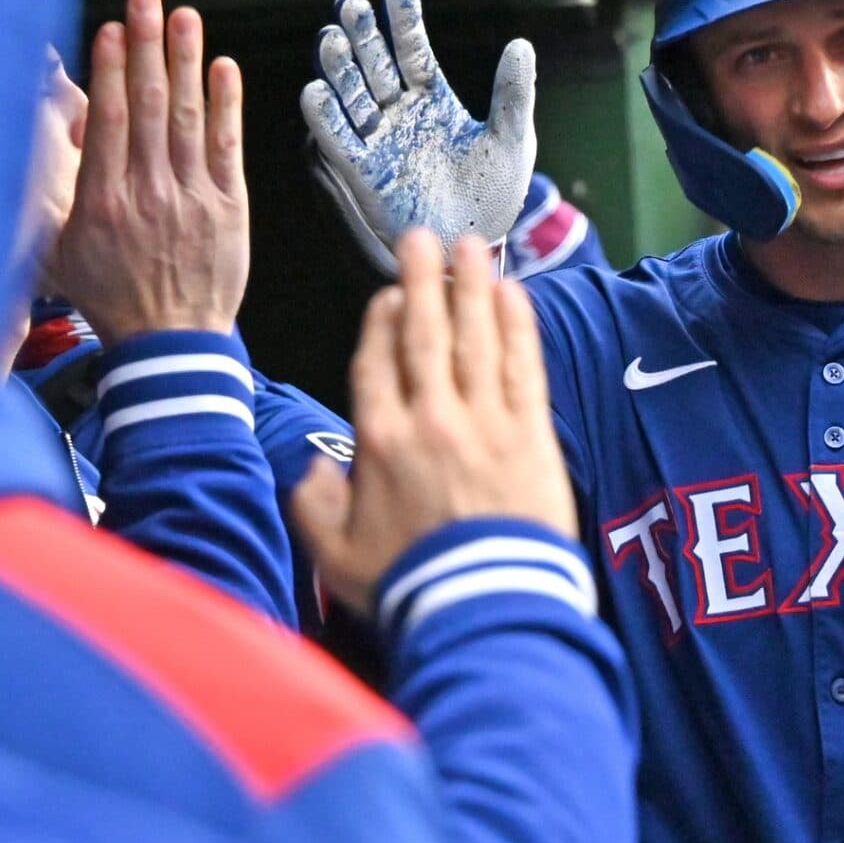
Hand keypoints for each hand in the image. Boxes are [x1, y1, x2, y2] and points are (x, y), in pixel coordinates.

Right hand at [49, 0, 249, 343]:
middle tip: (148, 0)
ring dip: (186, 62)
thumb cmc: (111, 299)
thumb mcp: (60, 254)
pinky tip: (222, 68)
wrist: (171, 343)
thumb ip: (51, 199)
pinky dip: (225, 104)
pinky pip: (225, 144)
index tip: (111, 29)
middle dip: (147, 48)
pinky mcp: (227, 205)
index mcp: (101, 202)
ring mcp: (191, 196)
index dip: (110, 71)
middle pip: (147, 106)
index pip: (107, 121)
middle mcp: (147, 192)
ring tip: (185, 17)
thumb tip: (30, 150)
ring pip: (187, 116)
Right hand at [292, 231, 579, 614]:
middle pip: (424, 334)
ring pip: (476, 339)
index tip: (389, 292)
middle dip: (423, 280)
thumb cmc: (411, 587)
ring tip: (473, 246)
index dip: (381, 323)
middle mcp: (429, 419)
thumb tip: (313, 468)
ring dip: (473, 287)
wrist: (484, 605)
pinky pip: (522, 367)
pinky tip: (516, 294)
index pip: (376, 363)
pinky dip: (518, 327)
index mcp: (378, 442)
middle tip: (422, 236)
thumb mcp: (337, 557)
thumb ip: (314, 507)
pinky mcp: (530, 435)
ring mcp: (484, 422)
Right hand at [302, 0, 536, 276]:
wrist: (475, 244)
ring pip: (352, 96)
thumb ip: (513, 94)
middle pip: (376, 66)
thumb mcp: (511, 140)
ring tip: (330, 38)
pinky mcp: (365, 173)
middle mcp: (402, 115)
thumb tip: (521, 45)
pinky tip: (315, 92)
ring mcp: (380, 142)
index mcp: (435, 101)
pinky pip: (339, 141)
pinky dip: (325, 118)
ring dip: (339, 69)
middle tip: (350, 3)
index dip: (404, 25)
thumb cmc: (496, 194)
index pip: (415, 53)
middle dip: (362, 35)